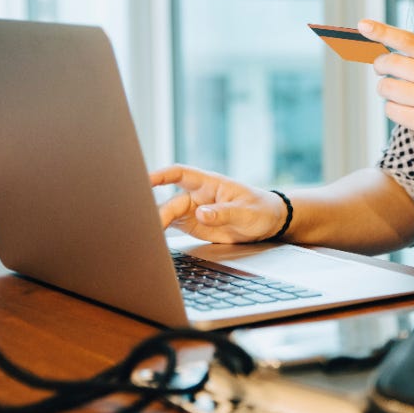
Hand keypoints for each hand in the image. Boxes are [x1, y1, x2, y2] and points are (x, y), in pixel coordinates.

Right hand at [150, 164, 287, 243]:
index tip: (145, 180)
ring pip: (168, 214)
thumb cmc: (260, 209)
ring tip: (146, 235)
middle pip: (171, 202)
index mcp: (210, 184)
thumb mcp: (247, 212)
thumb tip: (201, 214)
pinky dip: (161, 232)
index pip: (181, 174)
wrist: (268, 222)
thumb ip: (224, 213)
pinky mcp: (193, 225)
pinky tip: (153, 239)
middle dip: (158, 212)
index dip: (162, 175)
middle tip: (150, 226)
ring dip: (156, 223)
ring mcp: (193, 210)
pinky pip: (173, 226)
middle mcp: (198, 195)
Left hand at [359, 19, 413, 155]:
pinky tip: (409, 110)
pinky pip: (391, 110)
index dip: (383, 32)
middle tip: (384, 71)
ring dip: (387, 90)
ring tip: (403, 94)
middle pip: (390, 64)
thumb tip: (389, 55)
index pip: (408, 41)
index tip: (363, 25)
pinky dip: (394, 109)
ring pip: (386, 88)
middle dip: (381, 67)